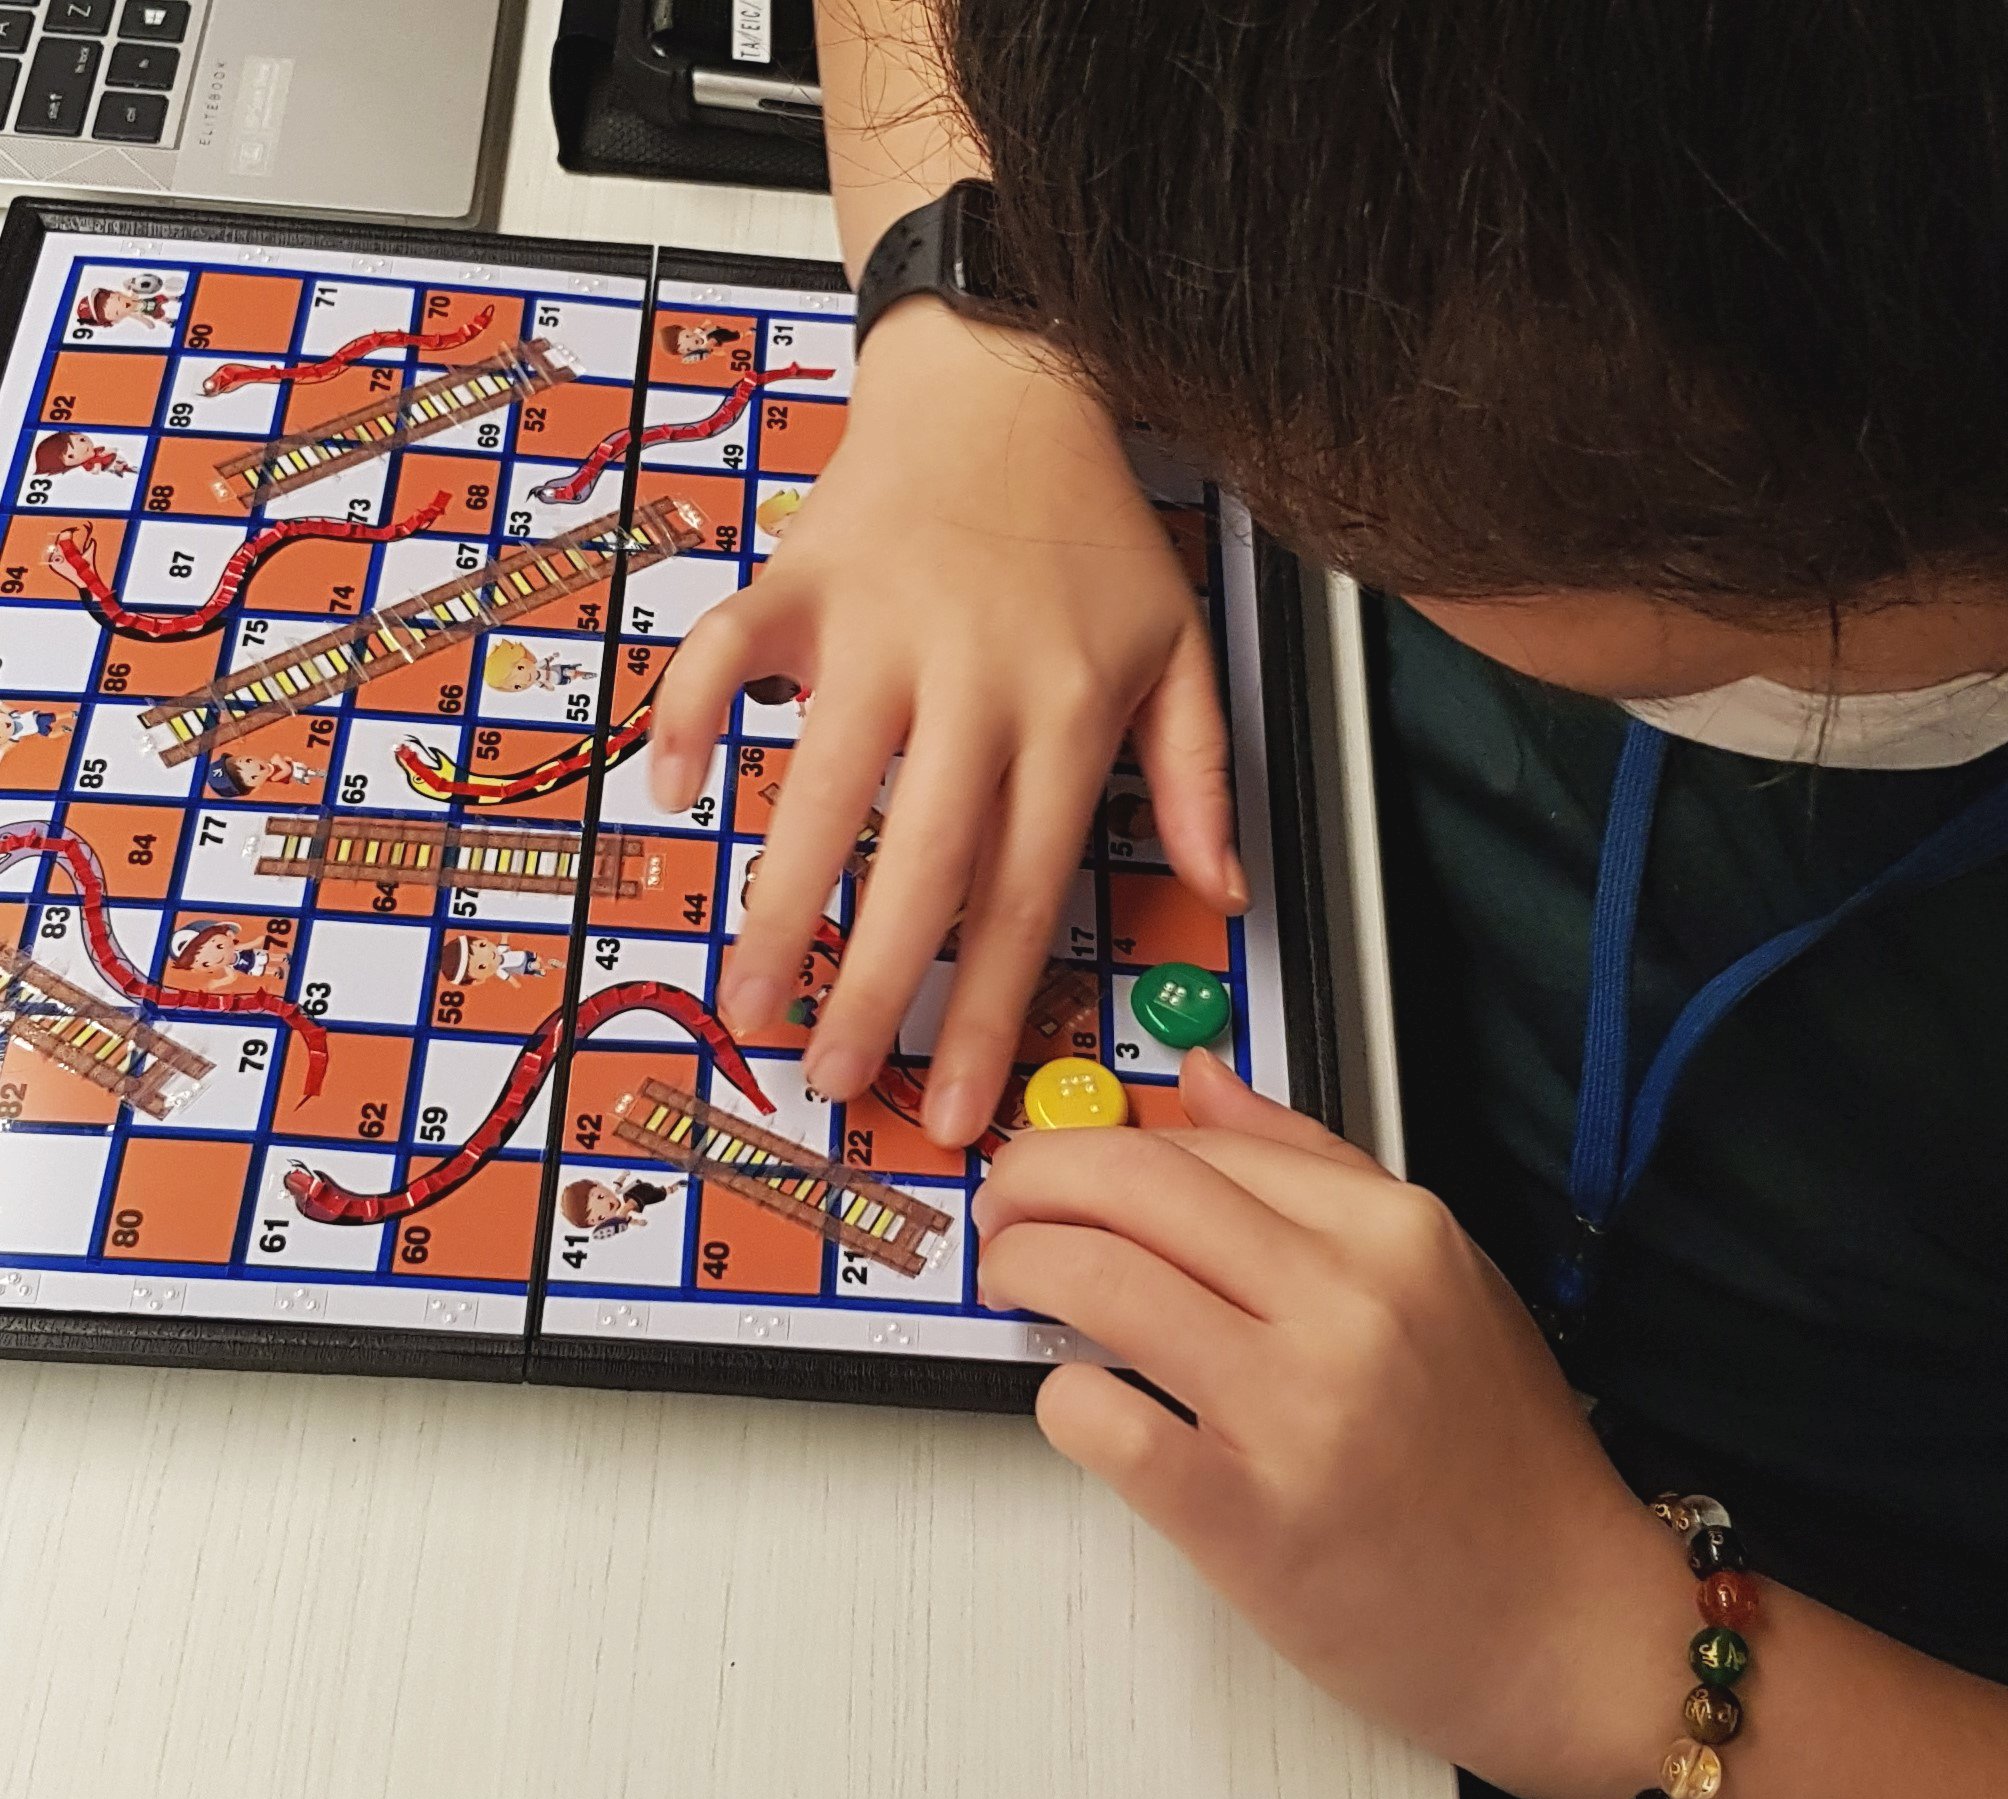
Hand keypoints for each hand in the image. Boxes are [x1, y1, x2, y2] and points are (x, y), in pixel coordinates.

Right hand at [647, 303, 1244, 1142]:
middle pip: (925, 862)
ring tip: (746, 995)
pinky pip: (728, 652)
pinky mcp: (803, 579)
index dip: (992, 1008)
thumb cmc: (1092, 527)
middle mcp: (974, 681)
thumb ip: (1199, 775)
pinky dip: (690, 713)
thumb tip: (1226, 890)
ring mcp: (881, 629)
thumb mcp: (1180, 647)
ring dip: (778, 899)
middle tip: (836, 1079)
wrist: (1010, 378)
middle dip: (878, 986)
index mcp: (1067, 713)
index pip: (1028, 891)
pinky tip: (670, 791)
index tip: (959, 1100)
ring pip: (823, 784)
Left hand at [974, 1051, 1698, 1798]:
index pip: (1199, 1143)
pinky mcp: (1249, 1517)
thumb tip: (1204, 1083)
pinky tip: (1079, 1401)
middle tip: (1006, 1214)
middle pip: (1133, 1188)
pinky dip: (1063, 1400)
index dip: (1100, 1146)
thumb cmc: (1503, 1461)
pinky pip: (1103, 1422)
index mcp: (1395, 1233)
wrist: (1565, 1620)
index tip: (1063, 1169)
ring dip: (1025, 1271)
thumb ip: (1317, 1170)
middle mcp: (1348, 1303)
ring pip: (1099, 1281)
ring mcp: (1297, 1409)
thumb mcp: (1444, 1277)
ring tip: (1018, 1288)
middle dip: (1033, 1184)